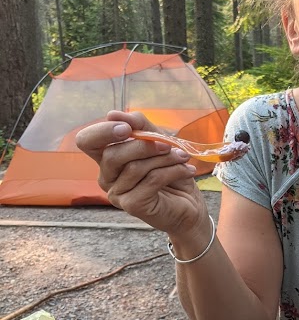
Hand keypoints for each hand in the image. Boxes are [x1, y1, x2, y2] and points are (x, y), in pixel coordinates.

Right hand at [75, 111, 206, 235]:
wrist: (191, 206)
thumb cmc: (172, 174)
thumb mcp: (159, 142)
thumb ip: (140, 126)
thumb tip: (112, 114)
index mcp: (107, 159)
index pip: (87, 141)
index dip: (102, 131)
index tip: (128, 128)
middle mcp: (107, 177)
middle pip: (112, 154)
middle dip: (144, 145)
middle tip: (169, 145)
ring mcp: (117, 194)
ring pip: (135, 167)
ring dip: (165, 158)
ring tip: (184, 157)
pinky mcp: (132, 205)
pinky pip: (151, 180)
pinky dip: (173, 171)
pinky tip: (187, 171)